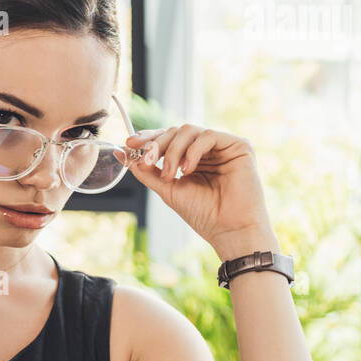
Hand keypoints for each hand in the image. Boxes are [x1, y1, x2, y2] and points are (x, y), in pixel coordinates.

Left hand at [117, 124, 274, 256]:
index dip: (148, 138)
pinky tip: (187, 170)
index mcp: (192, 159)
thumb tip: (122, 154)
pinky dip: (192, 151)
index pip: (168, 139)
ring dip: (173, 150)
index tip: (129, 144)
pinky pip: (208, 135)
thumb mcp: (167, 190)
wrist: (229, 230)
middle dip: (158, 144)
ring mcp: (222, 147)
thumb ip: (147, 171)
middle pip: (176, 131)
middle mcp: (207, 150)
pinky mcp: (238, 146)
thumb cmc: (203, 215)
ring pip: (189, 131)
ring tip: (170, 174)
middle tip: (148, 161)